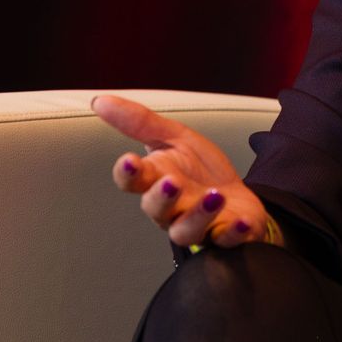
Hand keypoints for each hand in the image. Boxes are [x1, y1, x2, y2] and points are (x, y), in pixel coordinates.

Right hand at [91, 94, 277, 249]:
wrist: (237, 198)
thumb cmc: (199, 170)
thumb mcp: (175, 138)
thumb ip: (140, 122)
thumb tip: (100, 101)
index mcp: (155, 181)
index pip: (133, 180)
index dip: (128, 173)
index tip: (129, 160)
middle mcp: (171, 209)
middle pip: (156, 209)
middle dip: (161, 196)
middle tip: (172, 181)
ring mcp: (197, 225)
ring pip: (186, 230)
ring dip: (199, 215)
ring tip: (215, 196)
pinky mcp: (225, 236)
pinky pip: (226, 240)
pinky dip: (234, 233)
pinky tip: (242, 221)